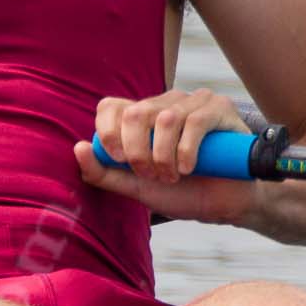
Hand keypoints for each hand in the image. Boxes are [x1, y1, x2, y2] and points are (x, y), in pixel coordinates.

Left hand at [74, 89, 255, 225]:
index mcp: (142, 116)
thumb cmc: (182, 192)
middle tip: (150, 175)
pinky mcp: (219, 108)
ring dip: (164, 155)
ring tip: (172, 176)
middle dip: (137, 150)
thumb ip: (103, 173)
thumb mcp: (135, 187)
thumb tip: (78, 148)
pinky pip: (194, 121)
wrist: (227, 204)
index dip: (108, 131)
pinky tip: (189, 168)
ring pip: (164, 118)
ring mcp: (193, 101)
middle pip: (135, 112)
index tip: (119, 161)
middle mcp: (164, 103)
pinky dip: (186, 150)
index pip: (110, 106)